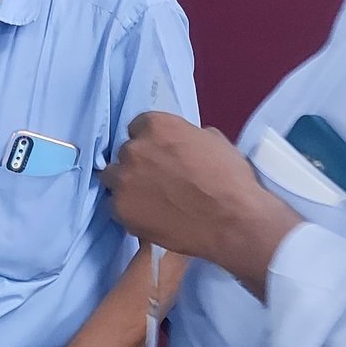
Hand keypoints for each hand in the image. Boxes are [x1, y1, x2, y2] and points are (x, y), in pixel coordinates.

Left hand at [101, 114, 299, 295]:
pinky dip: (128, 210)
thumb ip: (186, 136)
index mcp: (157, 126)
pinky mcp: (120, 208)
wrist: (232, 220)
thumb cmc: (230, 179)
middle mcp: (134, 149)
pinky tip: (147, 216)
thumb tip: (181, 142)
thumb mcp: (213, 142)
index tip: (158, 155)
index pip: (138, 127)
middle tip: (156, 180)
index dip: (149, 142)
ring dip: (126, 185)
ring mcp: (123, 180)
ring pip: (113, 178)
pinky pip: (114, 205)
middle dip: (138, 164)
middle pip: (125, 153)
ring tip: (148, 200)